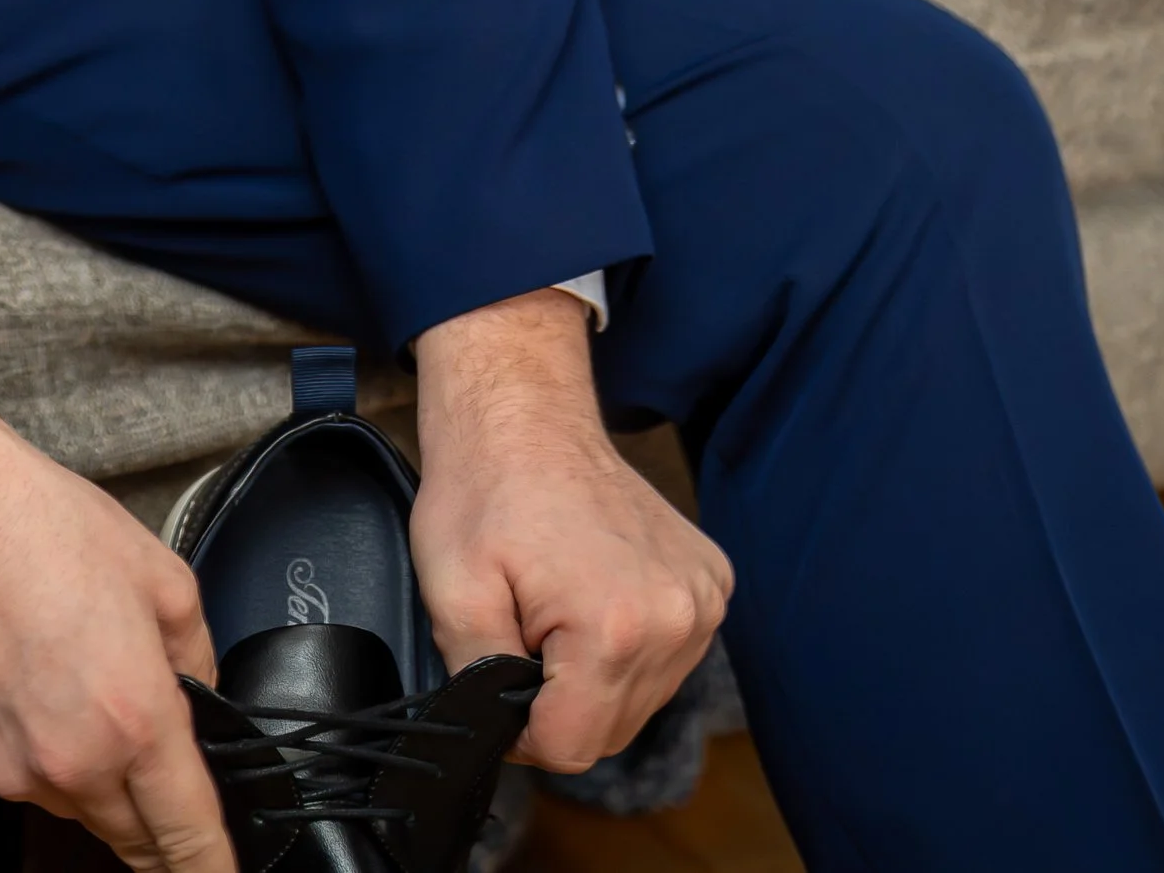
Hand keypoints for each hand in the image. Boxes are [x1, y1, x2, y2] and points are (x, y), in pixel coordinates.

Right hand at [0, 320, 233, 870]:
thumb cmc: (36, 524)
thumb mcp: (161, 573)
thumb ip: (198, 654)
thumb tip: (200, 695)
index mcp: (132, 717)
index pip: (189, 836)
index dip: (215, 864)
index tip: (227, 872)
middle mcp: (70, 761)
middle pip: (135, 837)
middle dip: (159, 814)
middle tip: (162, 758)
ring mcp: (12, 767)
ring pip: (81, 808)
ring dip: (101, 777)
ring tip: (85, 684)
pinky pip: (31, 780)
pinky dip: (48, 752)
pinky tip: (42, 682)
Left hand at [410, 289, 730, 773]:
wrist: (526, 414)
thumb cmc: (484, 489)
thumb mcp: (451, 592)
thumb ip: (478, 685)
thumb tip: (498, 738)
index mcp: (614, 629)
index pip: (570, 748)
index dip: (519, 726)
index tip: (500, 672)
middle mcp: (676, 619)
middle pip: (609, 729)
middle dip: (557, 697)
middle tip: (523, 627)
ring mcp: (703, 599)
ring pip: (639, 698)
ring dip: (593, 673)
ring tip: (556, 605)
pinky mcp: (712, 581)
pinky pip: (667, 654)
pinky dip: (628, 642)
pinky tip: (594, 593)